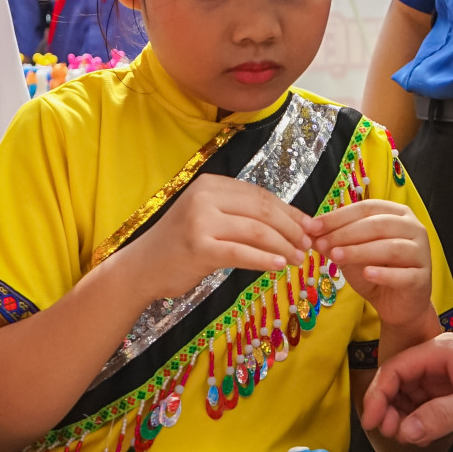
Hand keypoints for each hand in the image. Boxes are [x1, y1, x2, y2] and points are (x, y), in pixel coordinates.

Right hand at [118, 174, 310, 301]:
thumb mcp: (209, 218)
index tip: (310, 227)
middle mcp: (205, 196)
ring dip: (284, 246)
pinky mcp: (199, 246)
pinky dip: (265, 260)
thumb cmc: (180, 244)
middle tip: (309, 245)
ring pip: (257, 231)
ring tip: (299, 259)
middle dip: (292, 229)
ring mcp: (201, 221)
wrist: (142, 267)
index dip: (290, 212)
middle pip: (263, 210)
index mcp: (211, 184)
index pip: (261, 196)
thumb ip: (241, 215)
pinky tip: (280, 266)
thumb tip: (290, 222)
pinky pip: (242, 253)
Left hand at [307, 200, 433, 331]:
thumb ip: (336, 240)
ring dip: (360, 251)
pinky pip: (402, 274)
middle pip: (378, 225)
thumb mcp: (352, 253)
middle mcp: (413, 228)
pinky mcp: (422, 278)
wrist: (397, 304)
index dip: (338, 216)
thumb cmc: (375, 270)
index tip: (313, 227)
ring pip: (390, 247)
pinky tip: (366, 273)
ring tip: (336, 257)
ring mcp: (421, 252)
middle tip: (321, 244)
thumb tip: (310, 232)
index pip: (366, 208)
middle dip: (345, 233)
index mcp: (397, 214)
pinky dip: (383, 273)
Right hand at [361, 334, 452, 445]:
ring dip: (404, 416)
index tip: (373, 420)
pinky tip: (420, 436)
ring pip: (414, 398)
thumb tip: (408, 430)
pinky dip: (421, 423)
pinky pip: (431, 410)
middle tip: (388, 432)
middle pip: (401, 382)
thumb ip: (442, 415)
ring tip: (404, 436)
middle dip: (389, 406)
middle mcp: (442, 364)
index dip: (380, 394)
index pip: (397, 368)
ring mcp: (452, 382)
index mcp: (443, 352)